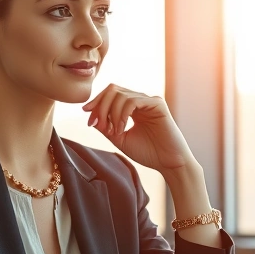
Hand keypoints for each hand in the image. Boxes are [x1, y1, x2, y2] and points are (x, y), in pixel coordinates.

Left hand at [81, 84, 195, 176]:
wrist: (168, 164)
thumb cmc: (148, 153)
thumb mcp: (120, 139)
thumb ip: (106, 127)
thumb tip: (90, 114)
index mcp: (133, 107)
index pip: (111, 94)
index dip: (96, 101)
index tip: (86, 114)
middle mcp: (141, 100)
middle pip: (113, 89)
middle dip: (100, 105)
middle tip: (97, 123)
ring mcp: (149, 101)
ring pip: (120, 95)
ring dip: (110, 113)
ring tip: (113, 132)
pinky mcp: (157, 104)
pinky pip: (132, 101)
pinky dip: (122, 114)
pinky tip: (121, 129)